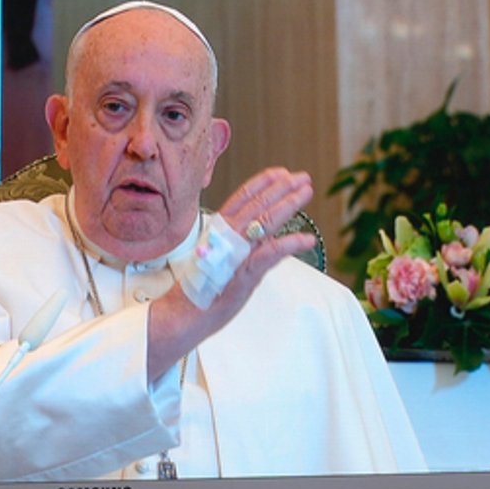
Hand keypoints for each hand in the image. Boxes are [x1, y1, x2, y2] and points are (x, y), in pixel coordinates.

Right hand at [147, 168, 315, 382]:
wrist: (182, 316)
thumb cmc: (200, 292)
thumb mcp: (221, 262)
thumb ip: (242, 248)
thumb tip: (266, 240)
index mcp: (219, 232)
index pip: (241, 199)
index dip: (262, 183)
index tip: (281, 172)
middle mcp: (226, 237)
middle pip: (257, 205)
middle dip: (282, 188)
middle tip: (303, 177)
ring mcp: (235, 254)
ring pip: (264, 221)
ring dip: (288, 204)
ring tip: (306, 192)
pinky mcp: (243, 274)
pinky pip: (269, 255)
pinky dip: (290, 244)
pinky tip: (307, 239)